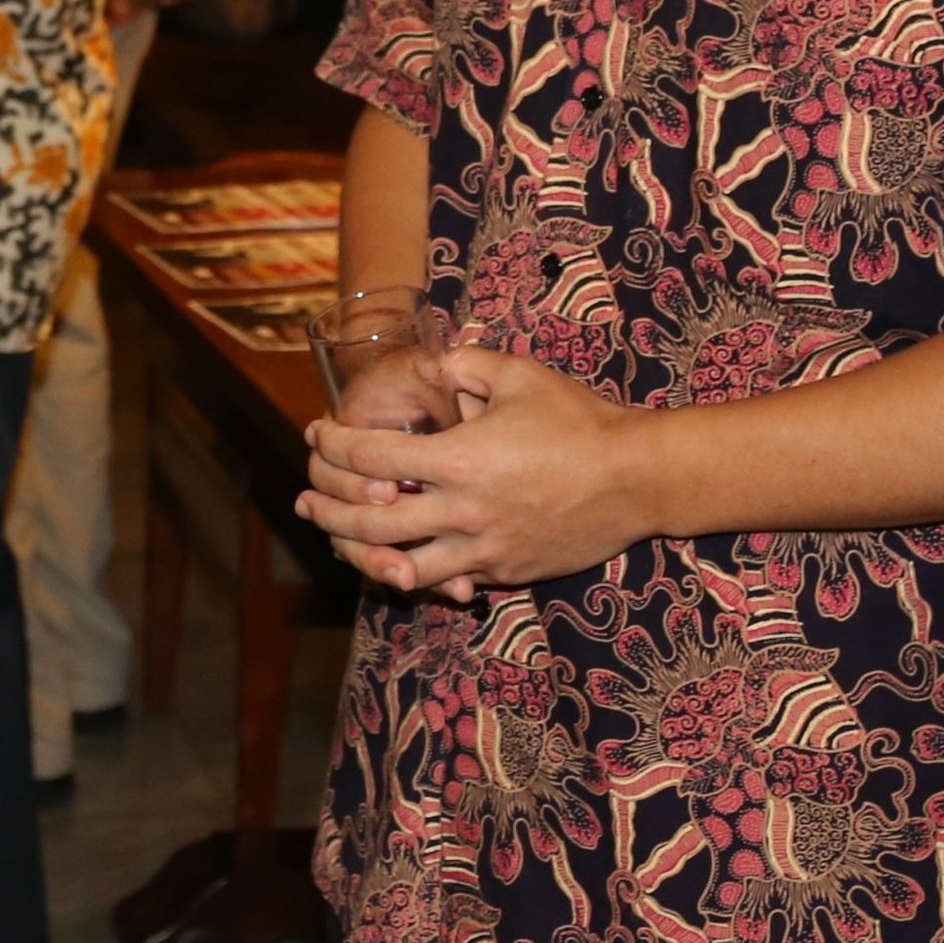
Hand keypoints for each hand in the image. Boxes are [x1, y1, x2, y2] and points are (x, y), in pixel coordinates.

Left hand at [295, 347, 664, 600]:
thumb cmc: (580, 420)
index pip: (369, 457)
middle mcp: (462, 512)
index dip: (332, 445)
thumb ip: (462, 363)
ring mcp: (482, 550)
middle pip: (369, 521)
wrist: (637, 479)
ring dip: (358, 553)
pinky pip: (444, 581)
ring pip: (399, 568)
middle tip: (306, 500)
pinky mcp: (503, 572)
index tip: (316, 435)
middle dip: (327, 508)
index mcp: (459, 459)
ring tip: (337, 540)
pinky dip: (412, 573)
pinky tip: (395, 562)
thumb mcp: (519, 375)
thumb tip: (425, 361)